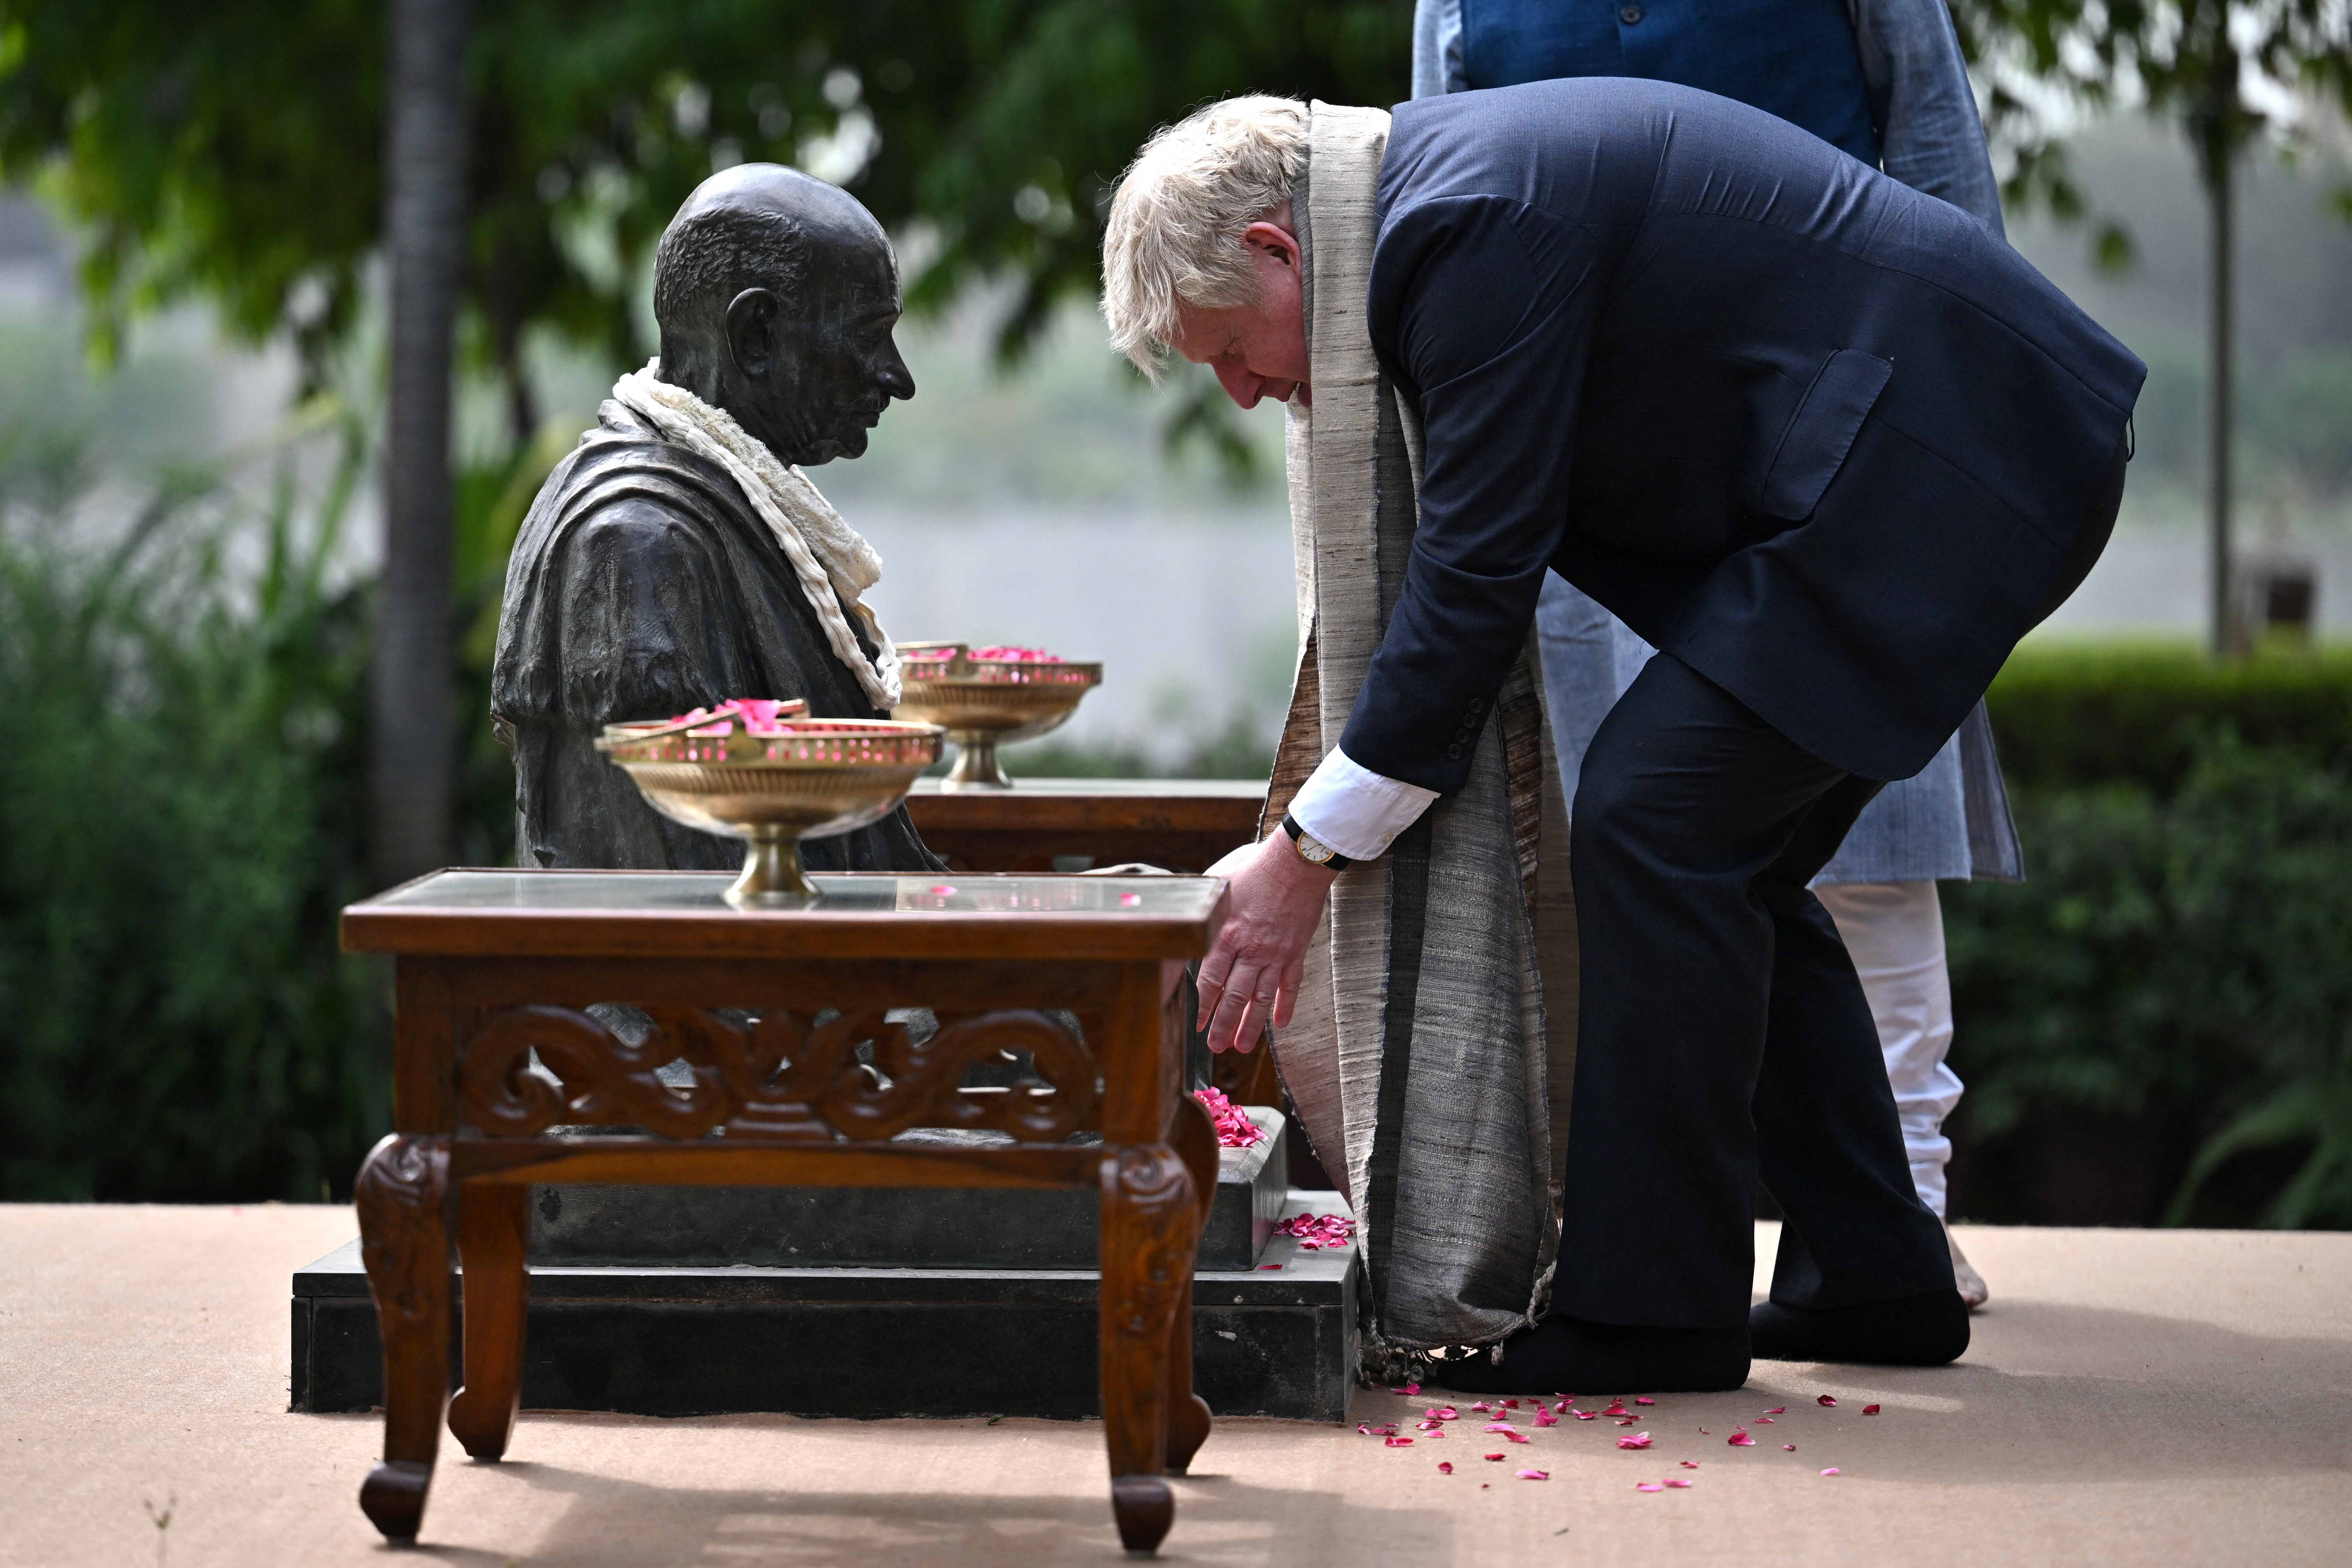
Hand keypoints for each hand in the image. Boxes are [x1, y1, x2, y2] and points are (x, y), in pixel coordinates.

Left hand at [1196, 831, 1337, 1053]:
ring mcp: (1275, 953)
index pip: (1210, 980)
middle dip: (1224, 1026)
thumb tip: (1178, 916)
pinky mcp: (1295, 951)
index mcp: (1226, 934)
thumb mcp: (1216, 883)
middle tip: (1217, 1047)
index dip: (1202, 1007)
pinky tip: (1282, 1024)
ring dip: (1252, 1026)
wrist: (1297, 862)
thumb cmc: (1253, 867)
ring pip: (1262, 999)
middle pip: (1234, 997)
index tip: (1195, 1026)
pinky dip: (1286, 1006)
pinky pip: (1291, 985)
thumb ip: (1200, 907)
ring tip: (1243, 1046)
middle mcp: (1250, 949)